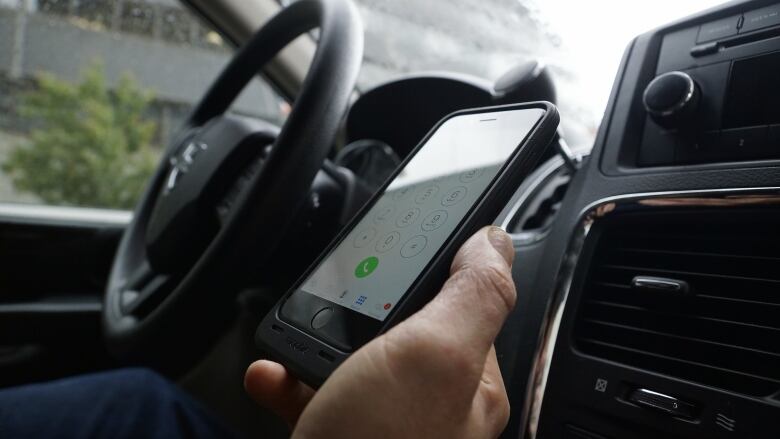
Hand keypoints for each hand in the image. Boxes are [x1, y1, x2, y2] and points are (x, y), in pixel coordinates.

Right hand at [245, 226, 516, 438]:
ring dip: (320, 340)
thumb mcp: (433, 355)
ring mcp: (386, 425)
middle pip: (406, 329)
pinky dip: (291, 381)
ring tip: (296, 330)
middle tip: (341, 292)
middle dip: (368, 307)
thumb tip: (495, 242)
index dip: (443, 270)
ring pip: (357, 360)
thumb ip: (473, 295)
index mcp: (471, 382)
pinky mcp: (343, 438)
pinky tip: (270, 375)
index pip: (470, 305)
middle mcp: (433, 406)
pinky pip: (318, 396)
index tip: (410, 242)